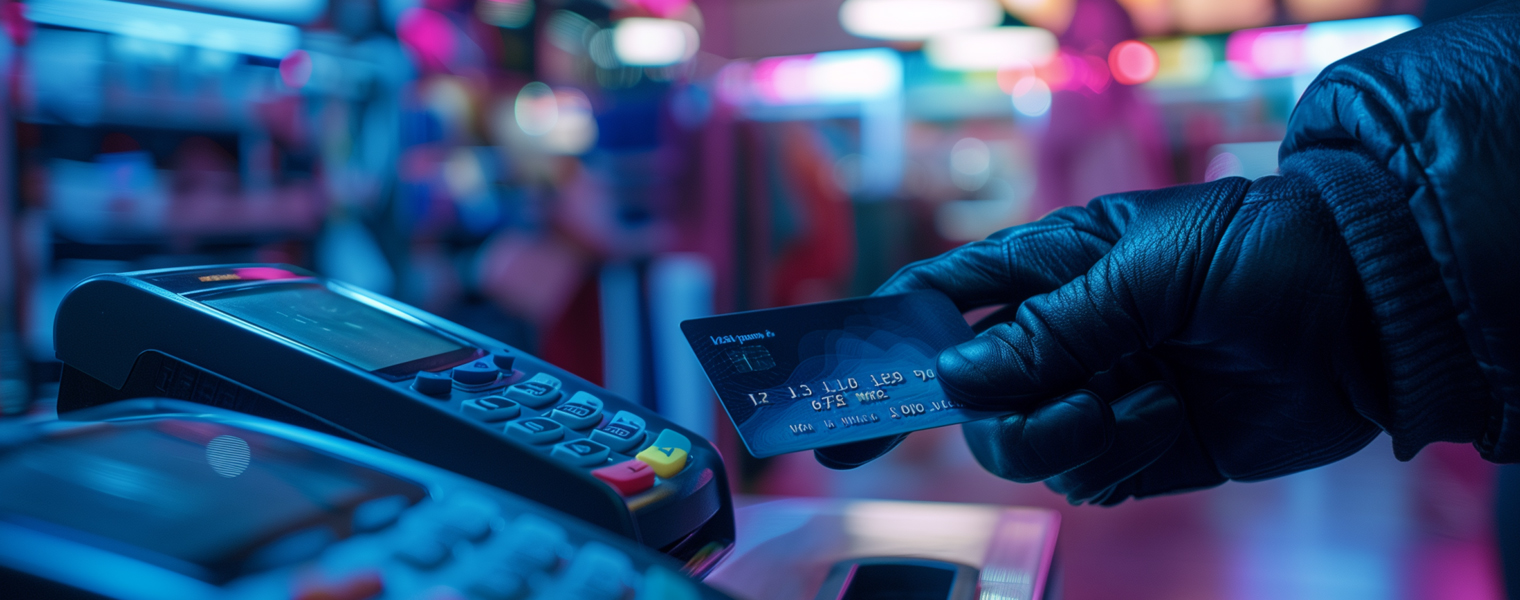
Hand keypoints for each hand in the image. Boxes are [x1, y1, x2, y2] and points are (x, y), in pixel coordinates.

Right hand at [817, 176, 1383, 503]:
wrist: (1372, 311)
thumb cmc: (1263, 249)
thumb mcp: (1151, 268)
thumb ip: (1053, 324)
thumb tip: (957, 377)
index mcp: (1046, 268)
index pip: (936, 304)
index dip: (882, 344)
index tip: (844, 398)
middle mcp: (1060, 335)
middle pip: (971, 402)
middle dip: (1005, 417)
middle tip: (1076, 407)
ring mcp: (1096, 392)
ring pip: (1022, 448)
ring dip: (1071, 439)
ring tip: (1142, 405)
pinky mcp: (1140, 447)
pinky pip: (1085, 478)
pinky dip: (1116, 461)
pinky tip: (1169, 421)